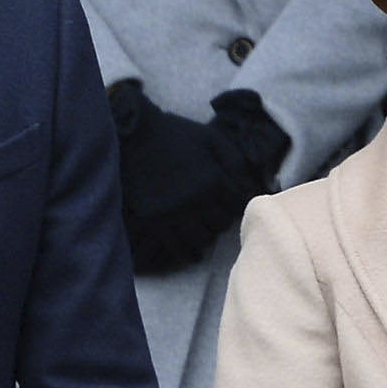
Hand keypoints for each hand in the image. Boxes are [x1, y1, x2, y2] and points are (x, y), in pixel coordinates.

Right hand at [109, 81, 288, 272]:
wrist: (135, 135)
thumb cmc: (176, 134)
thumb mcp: (211, 138)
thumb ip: (234, 160)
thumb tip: (251, 184)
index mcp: (212, 179)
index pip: (237, 205)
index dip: (237, 204)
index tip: (232, 203)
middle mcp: (196, 200)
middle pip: (221, 224)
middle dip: (222, 220)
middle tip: (218, 217)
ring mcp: (174, 212)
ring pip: (201, 239)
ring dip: (207, 237)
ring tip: (206, 232)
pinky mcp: (155, 220)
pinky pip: (177, 246)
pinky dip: (188, 253)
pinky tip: (194, 253)